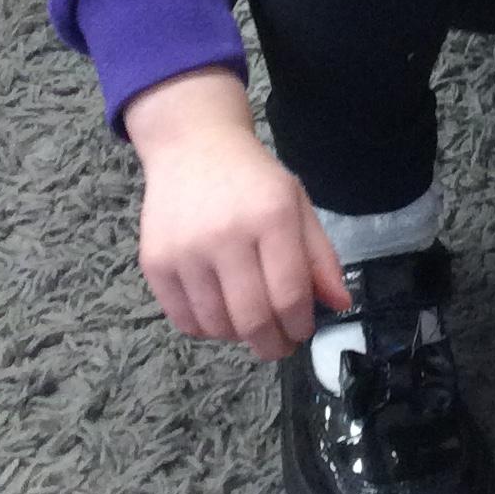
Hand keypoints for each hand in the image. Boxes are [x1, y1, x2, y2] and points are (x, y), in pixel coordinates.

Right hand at [124, 67, 349, 361]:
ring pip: (218, 325)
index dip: (299, 324)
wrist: (193, 148)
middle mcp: (225, 234)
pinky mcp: (155, 263)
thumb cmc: (252, 180)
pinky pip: (184, 320)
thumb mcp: (297, 205)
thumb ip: (320, 257)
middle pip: (253, 318)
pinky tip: (220, 313)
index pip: (289, 293)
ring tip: (250, 322)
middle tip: (279, 345)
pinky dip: (206, 328)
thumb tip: (339, 305)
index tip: (303, 331)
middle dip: (272, 344)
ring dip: (239, 336)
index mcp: (271, 216)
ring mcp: (185, 251)